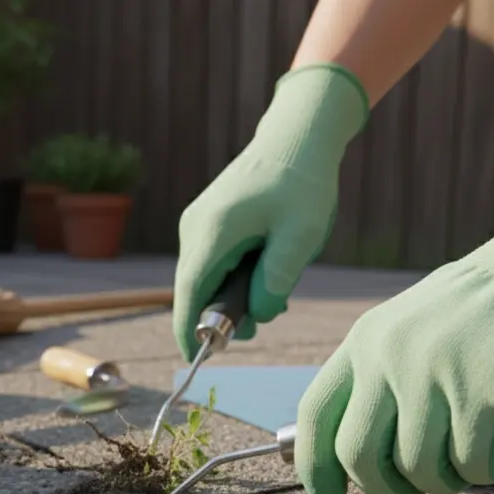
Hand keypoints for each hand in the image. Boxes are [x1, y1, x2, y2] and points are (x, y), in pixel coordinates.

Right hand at [172, 64, 367, 360]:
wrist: (298, 135)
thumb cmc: (303, 182)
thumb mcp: (300, 237)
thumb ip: (276, 281)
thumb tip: (256, 315)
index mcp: (213, 232)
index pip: (190, 294)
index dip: (190, 330)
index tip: (196, 358)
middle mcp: (195, 228)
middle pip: (196, 289)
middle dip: (224, 313)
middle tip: (267, 316)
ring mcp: (198, 222)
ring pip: (206, 276)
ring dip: (234, 293)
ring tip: (276, 286)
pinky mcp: (207, 220)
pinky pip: (213, 260)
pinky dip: (234, 275)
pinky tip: (267, 267)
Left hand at [292, 127, 493, 493]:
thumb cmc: (480, 315)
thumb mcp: (410, 331)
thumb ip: (380, 384)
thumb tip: (349, 464)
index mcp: (366, 340)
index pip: (317, 413)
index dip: (315, 465)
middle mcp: (391, 354)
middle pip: (360, 455)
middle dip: (386, 489)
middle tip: (417, 489)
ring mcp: (437, 371)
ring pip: (419, 469)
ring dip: (447, 482)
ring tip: (469, 461)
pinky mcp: (488, 390)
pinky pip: (473, 465)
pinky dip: (488, 471)